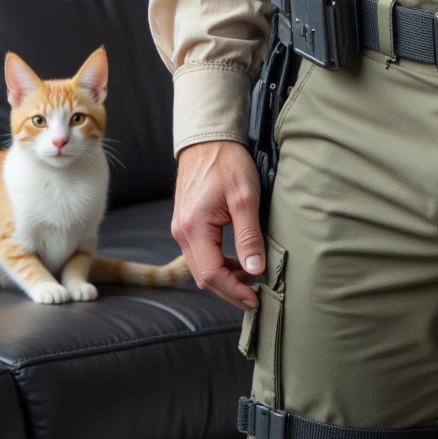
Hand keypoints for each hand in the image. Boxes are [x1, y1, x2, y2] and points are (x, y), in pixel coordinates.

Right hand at [172, 140, 266, 311]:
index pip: (212, 274)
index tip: (255, 298)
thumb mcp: (245, 197)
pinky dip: (218, 263)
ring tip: (251, 277)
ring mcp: (181, 229)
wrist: (208, 140)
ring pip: (201, 268)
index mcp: (194, 227)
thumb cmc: (227, 162)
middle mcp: (181, 232)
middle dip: (230, 289)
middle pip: (204, 277)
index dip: (234, 290)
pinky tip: (237, 262)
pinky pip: (200, 254)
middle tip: (256, 295)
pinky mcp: (186, 224)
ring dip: (225, 277)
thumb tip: (256, 269)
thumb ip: (249, 236)